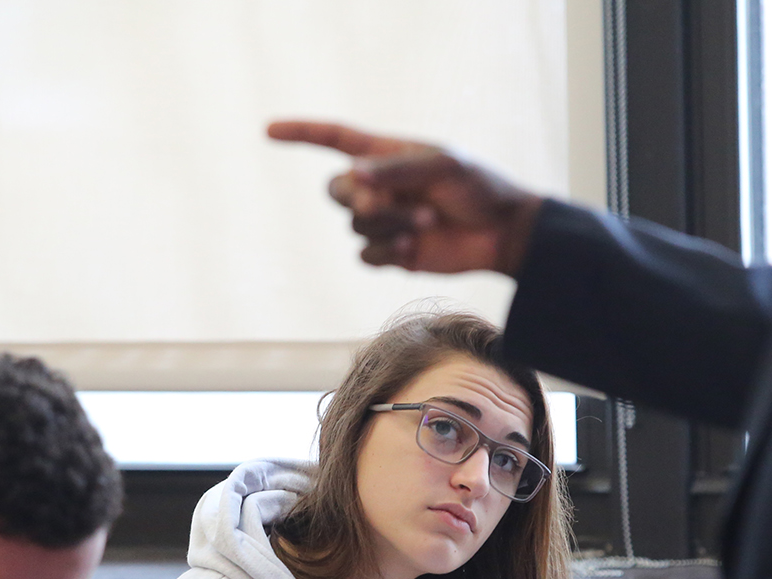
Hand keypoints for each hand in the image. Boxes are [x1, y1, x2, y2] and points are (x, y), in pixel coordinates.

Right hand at [267, 120, 543, 274]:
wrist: (501, 232)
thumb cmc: (477, 187)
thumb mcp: (442, 165)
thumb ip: (396, 170)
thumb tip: (356, 177)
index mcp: (386, 154)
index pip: (335, 139)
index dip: (301, 134)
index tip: (269, 131)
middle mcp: (379, 186)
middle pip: (336, 189)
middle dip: (358, 197)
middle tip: (388, 202)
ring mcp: (383, 221)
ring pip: (354, 224)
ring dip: (388, 224)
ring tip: (425, 221)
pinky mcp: (391, 253)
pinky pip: (365, 255)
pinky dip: (386, 252)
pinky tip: (412, 250)